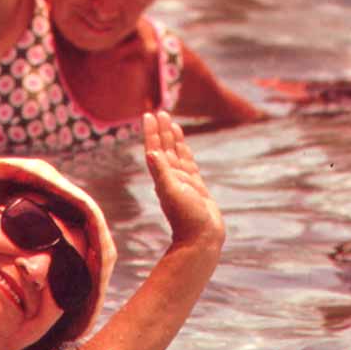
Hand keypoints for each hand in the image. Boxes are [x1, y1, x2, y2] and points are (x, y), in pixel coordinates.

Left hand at [142, 111, 223, 248]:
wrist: (202, 238)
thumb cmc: (187, 219)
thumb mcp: (173, 194)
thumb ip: (162, 173)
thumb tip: (151, 154)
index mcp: (163, 177)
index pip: (155, 149)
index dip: (151, 132)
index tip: (148, 115)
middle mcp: (170, 176)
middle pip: (164, 147)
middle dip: (161, 130)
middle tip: (159, 111)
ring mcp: (183, 181)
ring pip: (176, 153)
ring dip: (172, 138)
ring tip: (169, 122)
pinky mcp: (194, 185)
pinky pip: (187, 162)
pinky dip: (184, 150)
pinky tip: (182, 143)